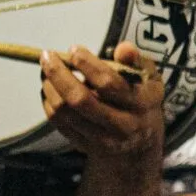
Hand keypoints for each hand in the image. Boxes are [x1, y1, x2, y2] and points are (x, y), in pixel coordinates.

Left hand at [44, 40, 165, 159]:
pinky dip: (49, 103)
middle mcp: (123, 125)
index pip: (108, 83)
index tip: (74, 50)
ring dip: (50, 88)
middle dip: (59, 74)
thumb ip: (135, 60)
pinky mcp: (87, 146)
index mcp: (141, 104)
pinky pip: (59, 123)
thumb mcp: (149, 78)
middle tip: (48, 57)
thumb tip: (124, 48)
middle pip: (80, 99)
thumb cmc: (142, 101)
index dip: (87, 64)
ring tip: (46, 71)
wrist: (141, 143)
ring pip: (65, 112)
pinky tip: (50, 89)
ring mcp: (103, 139)